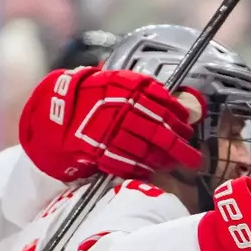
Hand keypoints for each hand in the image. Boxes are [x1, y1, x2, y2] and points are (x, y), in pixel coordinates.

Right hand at [18, 67, 199, 180]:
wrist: (56, 112)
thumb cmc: (89, 95)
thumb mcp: (116, 80)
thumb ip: (142, 88)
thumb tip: (175, 101)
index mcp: (126, 89)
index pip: (163, 105)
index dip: (179, 118)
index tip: (188, 126)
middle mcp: (120, 110)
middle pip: (159, 131)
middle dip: (179, 146)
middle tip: (194, 158)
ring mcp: (110, 132)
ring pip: (146, 149)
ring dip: (164, 159)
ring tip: (176, 164)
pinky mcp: (99, 150)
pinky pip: (126, 162)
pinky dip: (142, 167)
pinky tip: (153, 170)